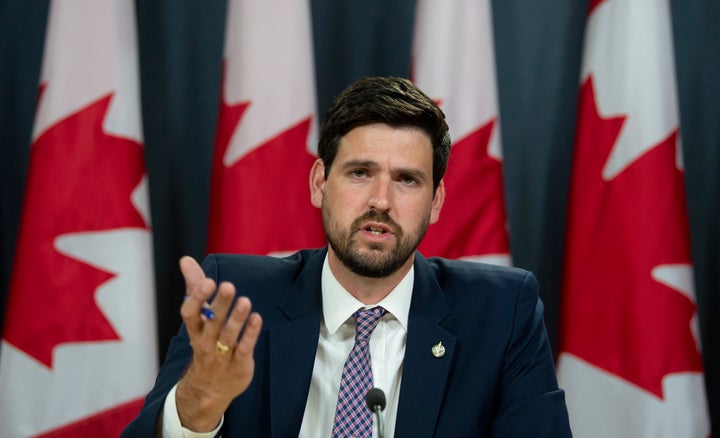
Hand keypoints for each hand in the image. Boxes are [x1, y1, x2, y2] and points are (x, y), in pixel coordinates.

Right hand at [174, 256, 262, 431]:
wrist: (209, 388)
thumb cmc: (206, 342)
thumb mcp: (199, 317)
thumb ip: (194, 288)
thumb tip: (186, 260)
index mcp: (195, 329)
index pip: (190, 314)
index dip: (198, 298)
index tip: (208, 281)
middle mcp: (206, 342)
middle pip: (212, 323)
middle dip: (220, 305)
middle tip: (229, 286)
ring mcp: (222, 355)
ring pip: (228, 336)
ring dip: (237, 318)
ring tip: (245, 301)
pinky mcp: (238, 364)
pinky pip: (244, 348)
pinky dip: (250, 334)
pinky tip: (257, 318)